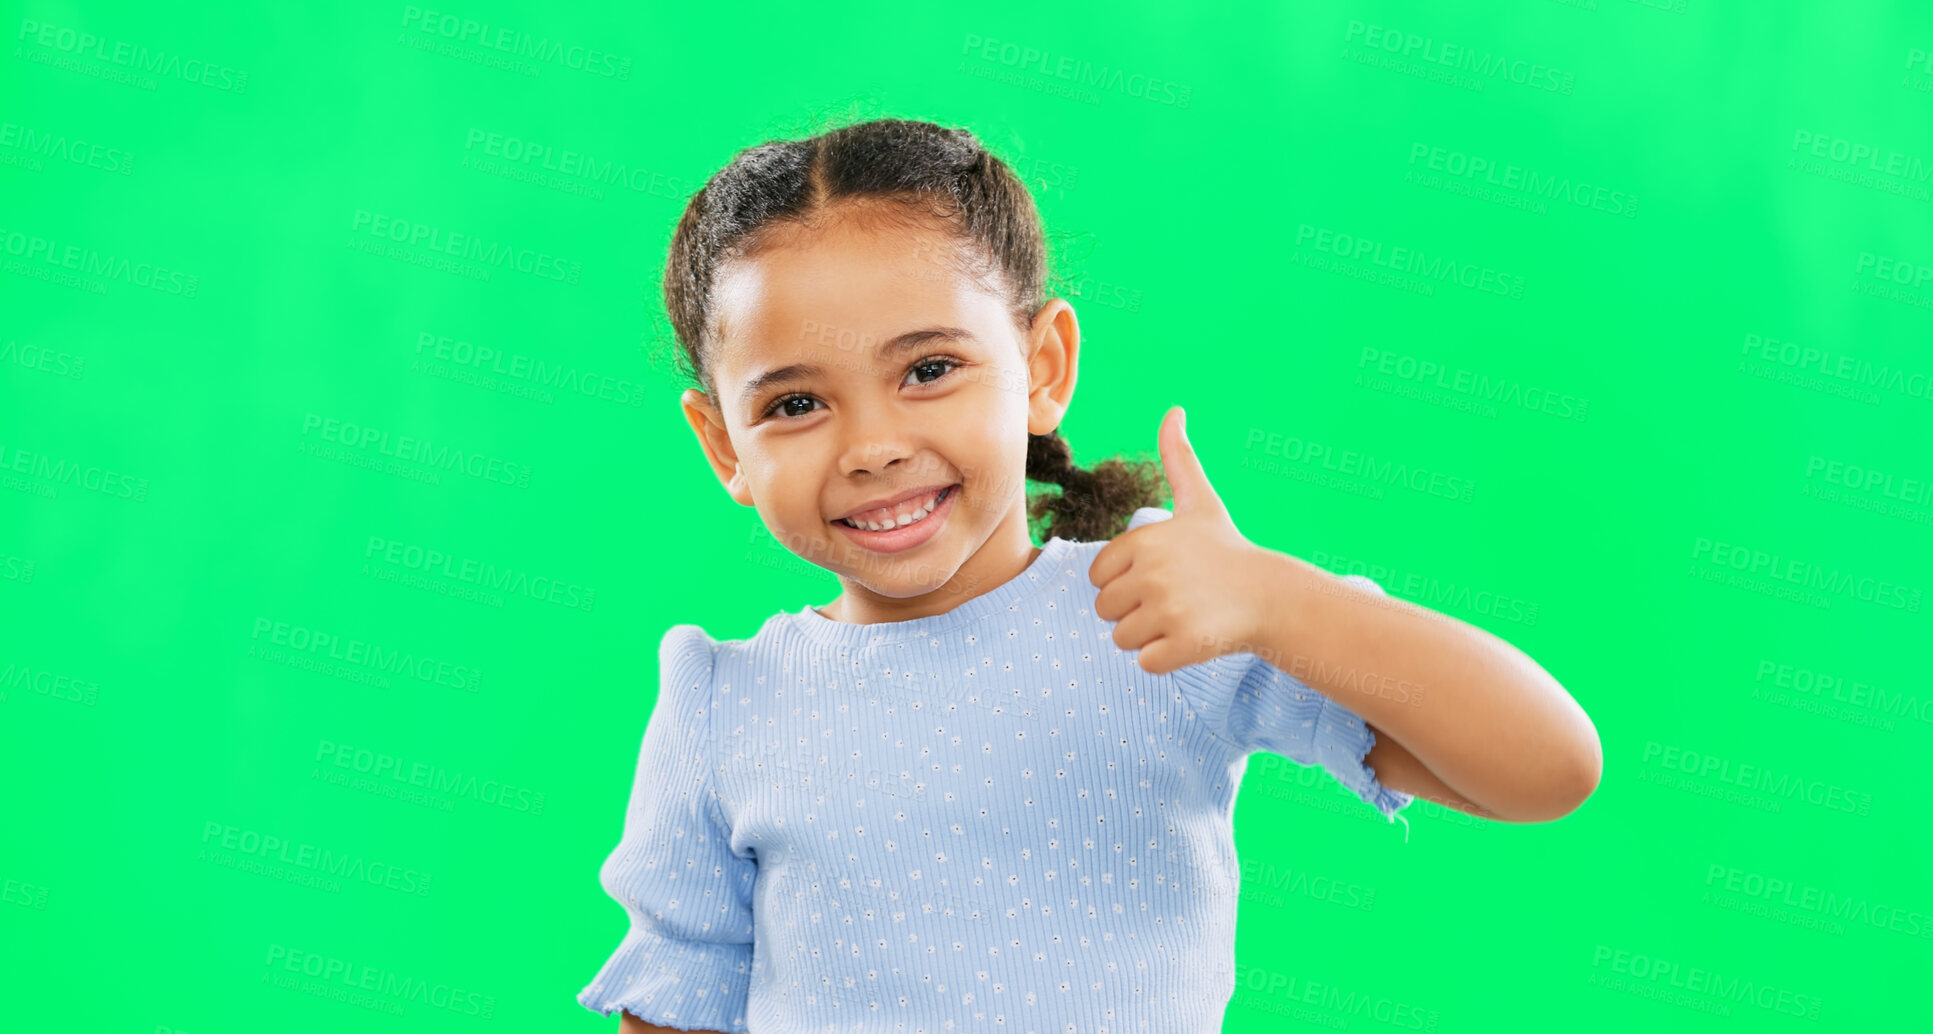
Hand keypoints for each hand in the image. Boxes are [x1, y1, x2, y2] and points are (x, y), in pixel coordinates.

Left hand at [1089, 406, 1275, 674]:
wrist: (1272, 595)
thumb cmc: (1227, 549)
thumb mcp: (1200, 500)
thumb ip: (1178, 458)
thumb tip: (1174, 409)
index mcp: (1142, 541)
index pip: (1098, 577)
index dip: (1125, 581)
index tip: (1161, 575)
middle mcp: (1151, 574)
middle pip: (1105, 610)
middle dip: (1134, 611)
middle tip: (1175, 599)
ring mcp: (1167, 611)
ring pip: (1121, 639)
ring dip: (1149, 636)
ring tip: (1184, 617)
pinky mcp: (1182, 645)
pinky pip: (1146, 663)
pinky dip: (1165, 658)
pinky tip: (1192, 638)